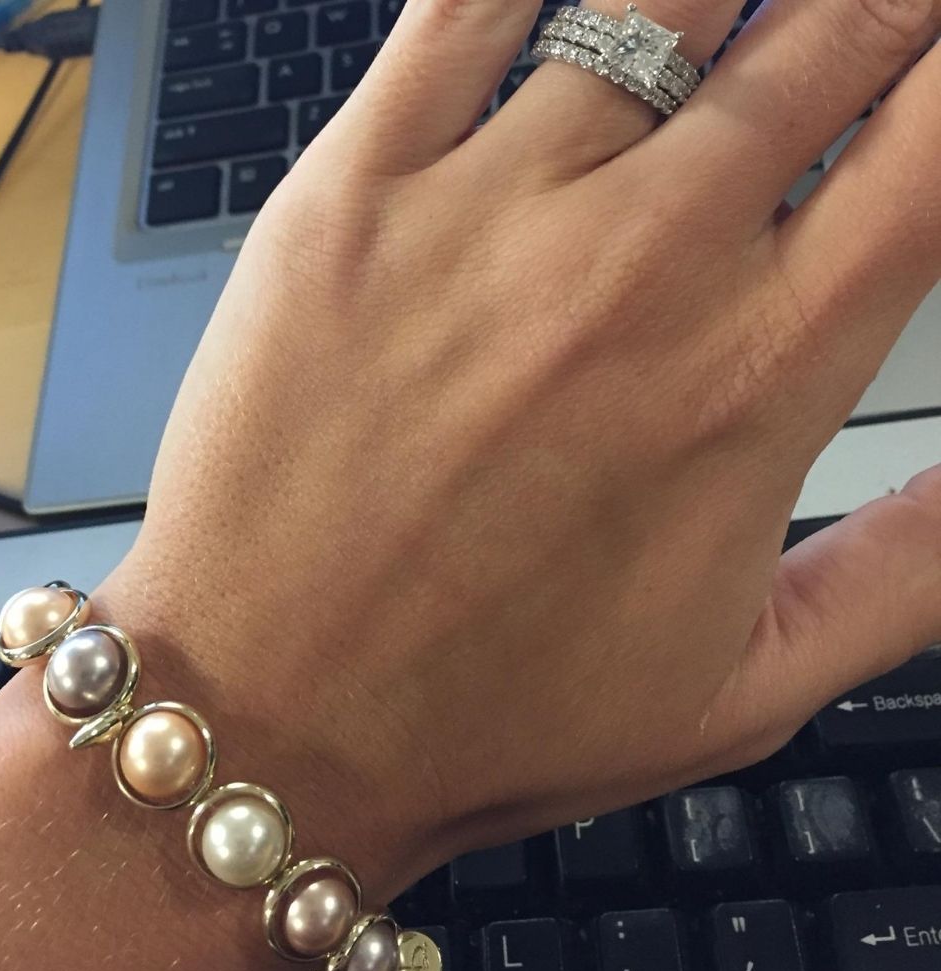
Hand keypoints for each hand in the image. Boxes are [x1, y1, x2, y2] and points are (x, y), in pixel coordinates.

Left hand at [112, 0, 940, 887]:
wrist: (274, 720)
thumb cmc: (492, 720)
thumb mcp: (747, 687)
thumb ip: (914, 569)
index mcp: (754, 376)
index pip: (935, 141)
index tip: (932, 82)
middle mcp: (636, 267)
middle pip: (826, 32)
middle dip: (871, 12)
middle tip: (857, 31)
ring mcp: (483, 215)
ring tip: (738, 17)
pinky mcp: (348, 200)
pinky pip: (463, 5)